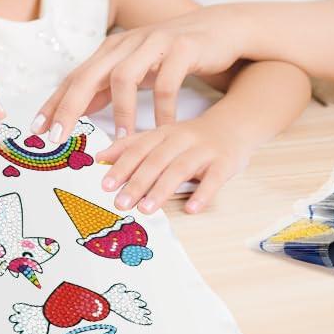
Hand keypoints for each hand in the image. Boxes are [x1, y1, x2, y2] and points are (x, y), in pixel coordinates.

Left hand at [34, 5, 247, 141]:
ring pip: (124, 76)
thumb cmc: (172, 54)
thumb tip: (75, 111)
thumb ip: (107, 87)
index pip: (75, 77)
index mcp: (112, 50)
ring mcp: (153, 42)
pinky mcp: (182, 47)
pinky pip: (167, 81)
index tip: (37, 130)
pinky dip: (162, 108)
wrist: (220, 28)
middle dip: (71, 106)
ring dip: (120, 110)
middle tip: (60, 136)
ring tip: (121, 137)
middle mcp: (127, 43)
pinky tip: (164, 128)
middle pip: (89, 75)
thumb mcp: (136, 69)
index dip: (54, 103)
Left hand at [96, 115, 250, 215]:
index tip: (104, 184)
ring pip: (180, 168)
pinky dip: (202, 194)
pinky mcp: (225, 162)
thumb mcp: (161, 136)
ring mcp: (203, 150)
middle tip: (120, 203)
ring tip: (146, 209)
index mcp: (163, 133)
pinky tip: (191, 209)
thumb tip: (100, 157)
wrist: (233, 124)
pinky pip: (214, 179)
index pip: (138, 148)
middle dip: (136, 182)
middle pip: (156, 160)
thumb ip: (132, 146)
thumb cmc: (191, 137)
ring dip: (161, 189)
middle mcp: (181, 139)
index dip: (121, 165)